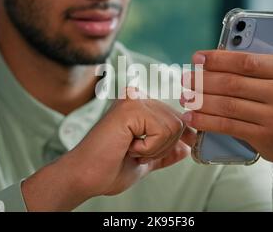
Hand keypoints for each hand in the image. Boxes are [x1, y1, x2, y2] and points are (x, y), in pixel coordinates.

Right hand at [22, 88, 195, 210]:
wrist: (86, 176)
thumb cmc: (108, 169)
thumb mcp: (145, 161)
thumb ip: (165, 152)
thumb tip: (186, 148)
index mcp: (139, 108)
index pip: (175, 116)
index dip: (184, 135)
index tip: (186, 148)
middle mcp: (137, 98)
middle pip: (179, 121)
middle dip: (166, 146)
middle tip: (138, 154)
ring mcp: (134, 99)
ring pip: (174, 126)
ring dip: (156, 148)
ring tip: (132, 151)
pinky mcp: (131, 107)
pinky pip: (161, 130)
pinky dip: (149, 148)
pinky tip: (128, 147)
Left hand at [181, 0, 272, 210]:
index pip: (246, 62)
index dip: (217, 60)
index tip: (196, 58)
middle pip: (233, 84)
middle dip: (203, 81)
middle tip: (184, 78)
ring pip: (228, 106)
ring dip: (200, 101)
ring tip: (183, 96)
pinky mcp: (266, 138)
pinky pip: (229, 127)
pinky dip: (206, 122)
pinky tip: (191, 117)